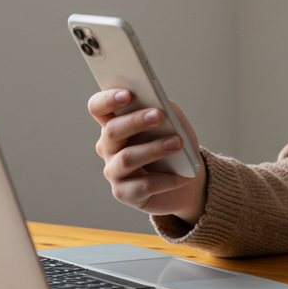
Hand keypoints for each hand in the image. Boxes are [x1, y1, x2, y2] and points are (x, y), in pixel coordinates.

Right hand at [88, 89, 207, 224]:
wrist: (189, 178)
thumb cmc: (176, 144)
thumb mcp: (175, 123)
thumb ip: (166, 109)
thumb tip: (160, 104)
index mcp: (114, 124)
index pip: (98, 108)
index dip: (107, 100)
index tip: (127, 94)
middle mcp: (108, 148)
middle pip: (112, 131)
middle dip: (135, 121)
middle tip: (158, 115)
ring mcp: (114, 172)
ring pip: (127, 158)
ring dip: (153, 149)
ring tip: (177, 143)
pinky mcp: (125, 194)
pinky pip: (144, 185)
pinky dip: (167, 179)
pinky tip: (183, 175)